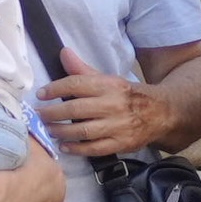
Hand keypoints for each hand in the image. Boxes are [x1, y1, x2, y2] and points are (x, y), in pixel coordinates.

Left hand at [38, 47, 172, 156]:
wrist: (161, 112)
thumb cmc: (128, 95)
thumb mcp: (108, 79)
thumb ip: (83, 70)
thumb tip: (63, 53)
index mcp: (109, 85)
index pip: (76, 84)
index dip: (55, 88)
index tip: (41, 94)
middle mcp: (113, 105)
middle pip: (75, 109)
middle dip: (52, 113)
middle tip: (39, 115)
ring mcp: (117, 126)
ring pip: (82, 131)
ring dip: (61, 131)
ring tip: (48, 129)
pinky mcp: (121, 144)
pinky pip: (93, 149)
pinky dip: (76, 149)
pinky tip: (64, 146)